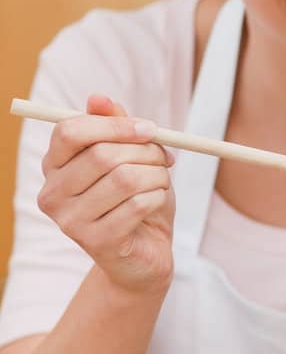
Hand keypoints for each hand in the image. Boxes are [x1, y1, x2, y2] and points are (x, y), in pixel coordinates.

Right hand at [37, 94, 176, 295]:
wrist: (143, 256)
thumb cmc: (134, 201)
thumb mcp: (128, 158)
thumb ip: (113, 127)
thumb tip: (99, 98)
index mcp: (53, 166)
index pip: (70, 131)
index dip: (114, 125)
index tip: (149, 128)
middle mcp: (52, 194)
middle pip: (102, 154)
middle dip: (145, 151)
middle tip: (165, 157)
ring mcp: (70, 222)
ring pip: (125, 179)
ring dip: (156, 176)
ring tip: (161, 182)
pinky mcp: (96, 242)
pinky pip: (138, 205)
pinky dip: (158, 198)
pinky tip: (156, 203)